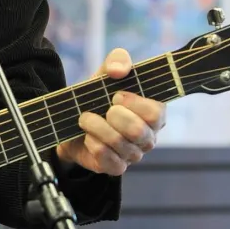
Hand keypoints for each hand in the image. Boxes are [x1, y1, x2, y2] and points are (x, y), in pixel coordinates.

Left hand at [54, 48, 165, 175]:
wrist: (72, 122)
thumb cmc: (98, 97)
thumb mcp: (106, 73)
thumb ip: (117, 61)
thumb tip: (118, 70)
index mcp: (154, 113)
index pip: (156, 113)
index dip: (134, 103)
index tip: (116, 95)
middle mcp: (148, 136)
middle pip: (138, 131)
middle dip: (114, 116)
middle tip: (103, 109)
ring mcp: (134, 154)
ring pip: (119, 143)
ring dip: (96, 127)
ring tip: (85, 118)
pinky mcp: (116, 167)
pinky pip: (107, 159)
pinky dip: (93, 144)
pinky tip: (88, 137)